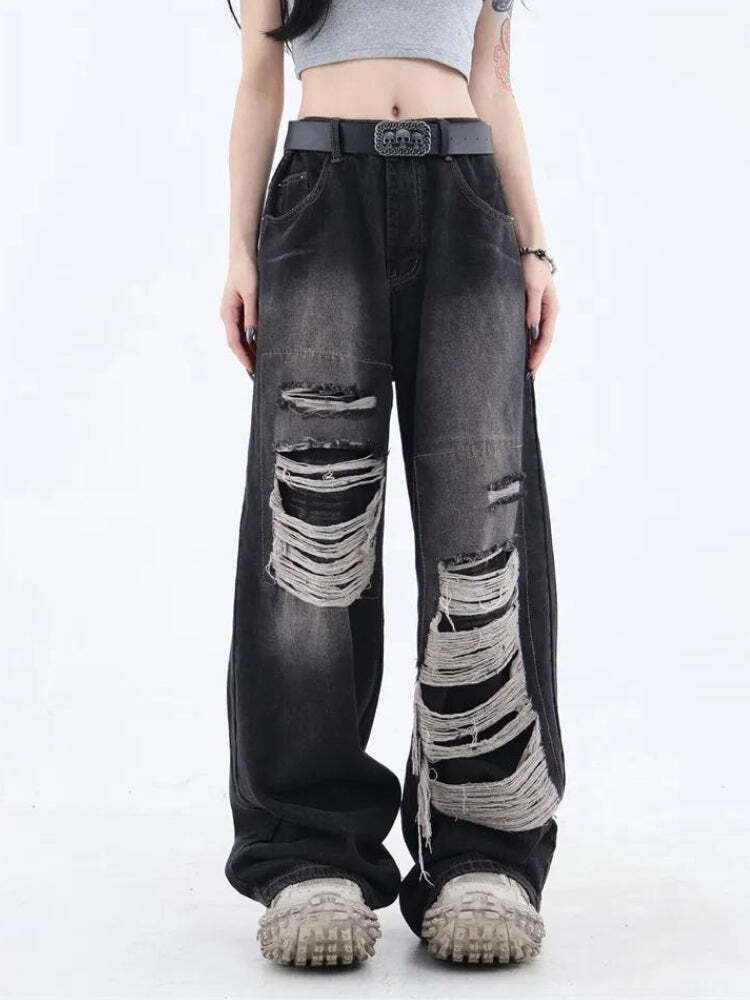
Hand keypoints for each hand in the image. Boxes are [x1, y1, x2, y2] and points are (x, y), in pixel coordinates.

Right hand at [220, 252, 257, 373]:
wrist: (244, 253)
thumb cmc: (247, 270)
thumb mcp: (252, 293)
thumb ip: (253, 315)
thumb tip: (254, 336)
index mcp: (228, 313)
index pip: (234, 342)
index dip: (243, 357)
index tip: (252, 370)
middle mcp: (229, 315)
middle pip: (237, 343)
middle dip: (246, 358)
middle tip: (259, 374)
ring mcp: (234, 312)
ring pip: (241, 337)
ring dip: (250, 350)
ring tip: (261, 364)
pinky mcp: (242, 309)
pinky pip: (246, 329)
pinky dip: (252, 340)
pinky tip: (261, 345)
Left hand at [522, 255, 558, 373]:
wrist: (530, 250)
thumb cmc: (531, 267)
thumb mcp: (531, 288)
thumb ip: (531, 310)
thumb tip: (531, 332)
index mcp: (552, 310)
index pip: (546, 338)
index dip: (538, 355)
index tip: (530, 369)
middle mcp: (548, 312)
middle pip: (543, 341)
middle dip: (536, 359)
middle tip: (528, 377)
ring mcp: (541, 310)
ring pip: (537, 336)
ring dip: (531, 352)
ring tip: (524, 368)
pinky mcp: (532, 307)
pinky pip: (531, 329)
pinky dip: (527, 341)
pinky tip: (520, 349)